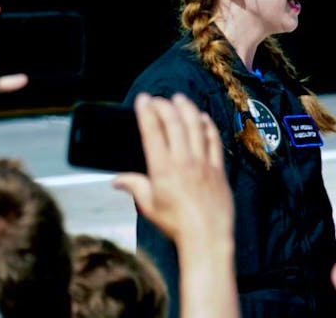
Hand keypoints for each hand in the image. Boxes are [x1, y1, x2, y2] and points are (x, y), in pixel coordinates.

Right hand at [112, 92, 232, 246]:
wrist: (206, 237)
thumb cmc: (175, 224)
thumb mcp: (148, 206)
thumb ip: (134, 187)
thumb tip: (116, 180)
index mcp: (163, 169)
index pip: (152, 132)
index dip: (146, 112)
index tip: (142, 99)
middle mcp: (183, 161)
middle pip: (174, 123)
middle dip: (164, 106)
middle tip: (157, 99)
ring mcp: (203, 163)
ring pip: (196, 127)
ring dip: (186, 109)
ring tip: (179, 99)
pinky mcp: (218, 170)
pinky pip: (214, 141)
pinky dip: (208, 126)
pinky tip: (203, 118)